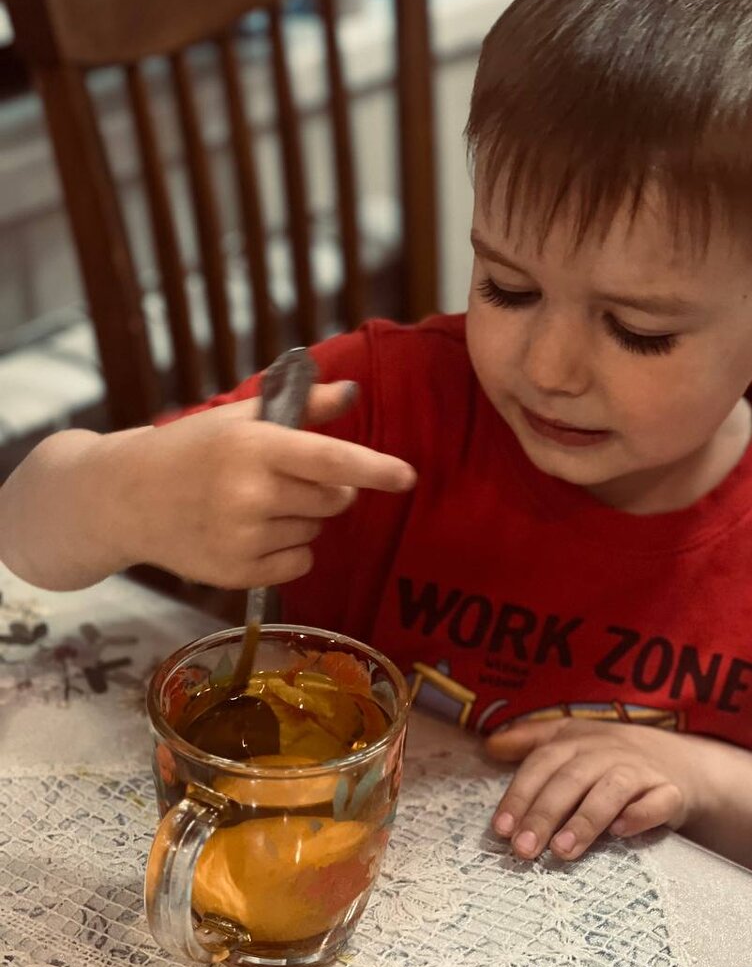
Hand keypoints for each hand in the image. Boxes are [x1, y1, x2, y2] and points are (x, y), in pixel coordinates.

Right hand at [3, 380, 416, 590]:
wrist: (126, 497)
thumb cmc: (191, 448)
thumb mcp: (241, 418)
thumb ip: (303, 408)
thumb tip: (353, 392)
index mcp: (254, 446)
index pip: (330, 460)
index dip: (375, 468)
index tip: (409, 477)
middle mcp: (249, 493)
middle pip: (335, 500)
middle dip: (329, 490)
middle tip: (288, 478)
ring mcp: (242, 538)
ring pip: (316, 530)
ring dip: (303, 518)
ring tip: (255, 504)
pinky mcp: (237, 574)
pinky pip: (300, 563)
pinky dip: (290, 550)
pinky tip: (253, 533)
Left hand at [485, 718, 699, 861]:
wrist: (679, 760)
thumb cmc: (609, 755)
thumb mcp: (570, 738)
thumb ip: (529, 741)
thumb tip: (488, 746)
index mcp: (576, 741)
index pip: (542, 764)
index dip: (519, 795)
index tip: (500, 829)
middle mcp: (606, 753)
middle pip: (570, 780)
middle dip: (544, 814)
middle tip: (523, 850)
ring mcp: (640, 771)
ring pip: (611, 791)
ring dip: (586, 819)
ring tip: (563, 850)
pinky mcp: (670, 792)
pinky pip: (657, 802)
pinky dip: (640, 815)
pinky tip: (621, 831)